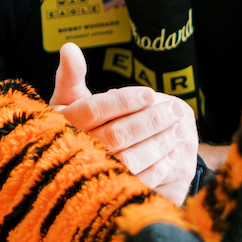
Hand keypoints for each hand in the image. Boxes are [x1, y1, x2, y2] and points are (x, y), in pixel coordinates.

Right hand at [49, 42, 197, 202]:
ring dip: (160, 143)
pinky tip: (173, 153)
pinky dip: (159, 167)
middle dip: (151, 120)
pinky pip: (139, 181)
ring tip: (180, 129)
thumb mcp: (64, 102)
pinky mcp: (110, 195)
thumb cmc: (69, 127)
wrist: (61, 172)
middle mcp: (75, 152)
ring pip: (131, 158)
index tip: (150, 93)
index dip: (124, 101)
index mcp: (63, 125)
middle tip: (176, 110)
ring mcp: (93, 175)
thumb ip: (70, 76)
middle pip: (117, 134)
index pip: (95, 110)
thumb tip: (70, 47)